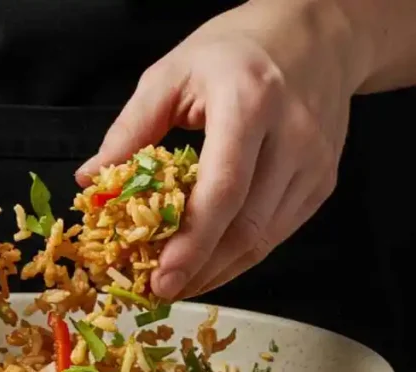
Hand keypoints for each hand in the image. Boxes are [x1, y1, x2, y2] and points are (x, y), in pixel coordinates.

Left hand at [76, 0, 360, 299]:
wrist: (315, 37)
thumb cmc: (235, 52)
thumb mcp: (171, 73)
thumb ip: (130, 130)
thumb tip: (91, 180)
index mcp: (250, 103)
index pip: (224, 189)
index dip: (192, 243)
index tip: (162, 277)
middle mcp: (292, 136)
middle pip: (246, 226)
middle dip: (200, 269)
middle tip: (159, 291)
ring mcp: (315, 164)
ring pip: (264, 240)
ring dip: (218, 270)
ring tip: (179, 283)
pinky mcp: (323, 182)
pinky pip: (278, 233)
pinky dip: (241, 255)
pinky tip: (211, 262)